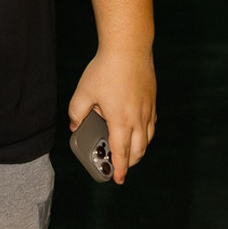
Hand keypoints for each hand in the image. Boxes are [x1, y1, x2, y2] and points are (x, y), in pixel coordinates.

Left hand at [69, 49, 156, 184]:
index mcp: (121, 121)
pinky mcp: (152, 101)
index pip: (121, 153)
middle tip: (120, 166)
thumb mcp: (83, 92)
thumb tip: (75, 125)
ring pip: (147, 140)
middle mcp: (138, 119)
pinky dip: (145, 135)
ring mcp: (148, 110)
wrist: (128, 49)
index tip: (118, 180)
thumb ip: (76, 113)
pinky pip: (151, 125)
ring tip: (128, 152)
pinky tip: (138, 130)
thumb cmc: (105, 69)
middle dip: (129, 162)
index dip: (119, 169)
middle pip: (138, 151)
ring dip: (139, 150)